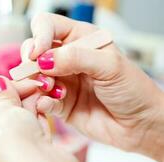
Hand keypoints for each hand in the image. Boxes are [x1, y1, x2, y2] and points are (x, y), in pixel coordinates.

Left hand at [0, 76, 102, 161]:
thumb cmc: (13, 154)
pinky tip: (39, 105)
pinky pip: (31, 136)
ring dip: (23, 108)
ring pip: (15, 127)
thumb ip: (0, 95)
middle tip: (15, 87)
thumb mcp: (2, 112)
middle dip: (7, 101)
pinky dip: (35, 120)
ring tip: (31, 91)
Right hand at [21, 13, 163, 161]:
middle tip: (41, 74)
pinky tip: (51, 104)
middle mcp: (67, 58)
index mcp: (81, 39)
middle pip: (33, 51)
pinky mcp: (59, 103)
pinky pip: (40, 100)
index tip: (37, 52)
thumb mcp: (109, 65)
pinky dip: (41, 102)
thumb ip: (75, 58)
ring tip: (53, 91)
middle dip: (32, 62)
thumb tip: (43, 59)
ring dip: (37, 83)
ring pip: (33, 76)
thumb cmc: (133, 89)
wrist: (139, 124)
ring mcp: (62, 81)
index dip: (39, 36)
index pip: (48, 26)